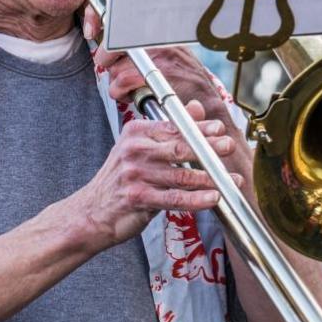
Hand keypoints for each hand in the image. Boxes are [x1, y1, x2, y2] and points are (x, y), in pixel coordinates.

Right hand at [65, 101, 234, 250]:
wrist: (91, 212)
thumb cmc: (121, 180)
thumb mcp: (139, 148)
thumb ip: (169, 130)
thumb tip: (195, 109)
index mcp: (135, 132)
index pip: (173, 127)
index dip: (199, 128)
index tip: (219, 128)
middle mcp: (134, 150)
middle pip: (180, 147)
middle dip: (208, 147)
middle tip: (228, 146)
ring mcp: (135, 174)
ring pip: (182, 175)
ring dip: (210, 178)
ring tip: (230, 179)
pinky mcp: (138, 197)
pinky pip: (175, 198)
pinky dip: (197, 199)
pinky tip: (213, 199)